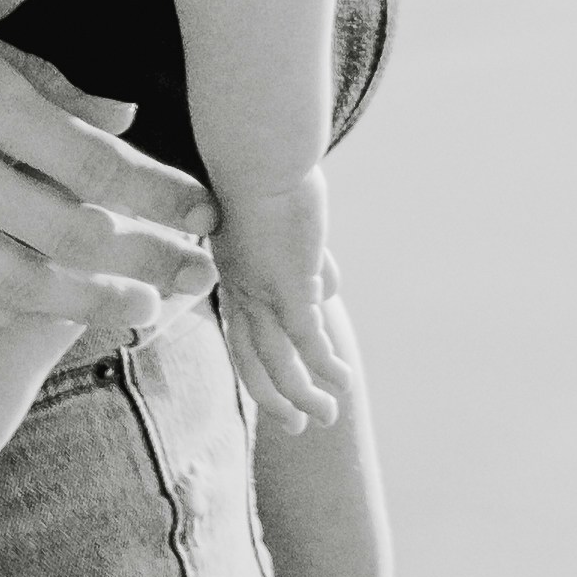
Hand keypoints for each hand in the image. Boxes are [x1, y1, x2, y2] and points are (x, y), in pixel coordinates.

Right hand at [0, 0, 211, 331]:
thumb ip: (32, 78)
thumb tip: (116, 114)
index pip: (96, 163)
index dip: (163, 196)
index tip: (205, 209)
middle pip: (74, 238)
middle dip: (150, 263)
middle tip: (197, 276)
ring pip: (19, 285)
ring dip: (92, 303)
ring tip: (140, 311)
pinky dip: (7, 312)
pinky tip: (40, 310)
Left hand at [211, 168, 349, 437]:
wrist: (256, 149)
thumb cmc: (269, 170)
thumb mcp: (288, 225)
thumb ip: (307, 261)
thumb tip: (329, 288)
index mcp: (234, 273)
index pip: (243, 333)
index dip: (261, 367)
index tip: (280, 393)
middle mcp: (240, 289)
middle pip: (253, 361)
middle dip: (274, 399)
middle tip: (298, 427)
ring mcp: (262, 291)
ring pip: (279, 363)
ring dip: (304, 395)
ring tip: (328, 417)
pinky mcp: (287, 286)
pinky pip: (307, 341)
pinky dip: (324, 367)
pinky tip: (342, 381)